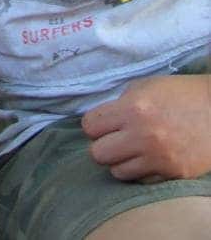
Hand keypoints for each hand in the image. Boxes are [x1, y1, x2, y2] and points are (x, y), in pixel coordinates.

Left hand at [82, 74, 210, 181]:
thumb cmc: (179, 94)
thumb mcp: (144, 87)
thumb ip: (119, 104)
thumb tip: (100, 123)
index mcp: (133, 109)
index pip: (89, 127)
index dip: (95, 125)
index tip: (105, 124)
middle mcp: (144, 135)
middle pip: (98, 154)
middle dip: (104, 146)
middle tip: (117, 140)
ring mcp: (160, 157)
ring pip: (117, 172)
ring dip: (122, 162)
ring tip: (135, 151)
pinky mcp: (176, 173)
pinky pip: (143, 181)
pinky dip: (143, 172)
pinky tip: (152, 159)